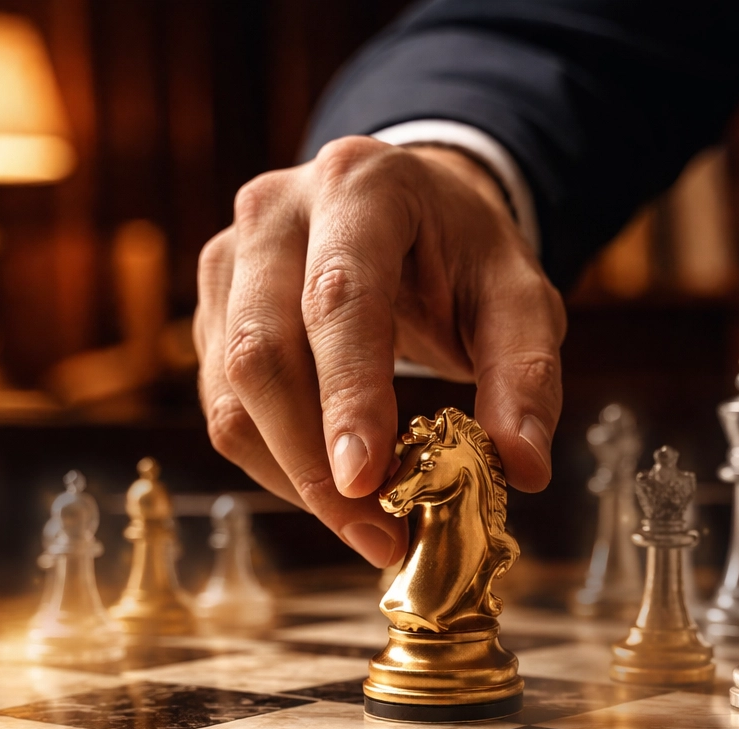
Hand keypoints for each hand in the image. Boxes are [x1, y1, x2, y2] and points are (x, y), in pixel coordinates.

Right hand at [194, 137, 565, 566]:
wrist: (410, 211)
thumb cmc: (464, 253)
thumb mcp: (519, 297)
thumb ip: (527, 376)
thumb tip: (524, 467)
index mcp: (360, 186)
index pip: (338, 299)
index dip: (347, 395)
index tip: (365, 480)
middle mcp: (275, 211)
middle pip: (261, 351)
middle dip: (312, 459)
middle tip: (378, 531)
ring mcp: (229, 259)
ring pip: (229, 391)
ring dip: (292, 476)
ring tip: (366, 526)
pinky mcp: (212, 310)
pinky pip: (223, 408)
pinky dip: (277, 465)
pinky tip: (334, 493)